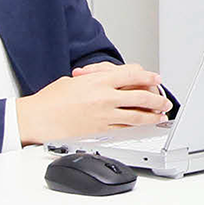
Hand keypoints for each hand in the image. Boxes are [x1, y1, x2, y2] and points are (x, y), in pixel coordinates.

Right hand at [16, 65, 172, 145]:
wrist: (38, 117)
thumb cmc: (51, 99)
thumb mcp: (75, 80)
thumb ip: (95, 80)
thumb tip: (108, 83)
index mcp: (98, 80)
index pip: (131, 74)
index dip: (148, 76)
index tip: (156, 78)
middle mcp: (104, 96)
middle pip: (140, 95)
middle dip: (157, 98)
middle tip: (165, 101)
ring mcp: (103, 114)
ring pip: (136, 114)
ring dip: (152, 115)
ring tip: (160, 116)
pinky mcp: (100, 130)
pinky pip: (124, 127)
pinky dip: (137, 127)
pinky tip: (143, 127)